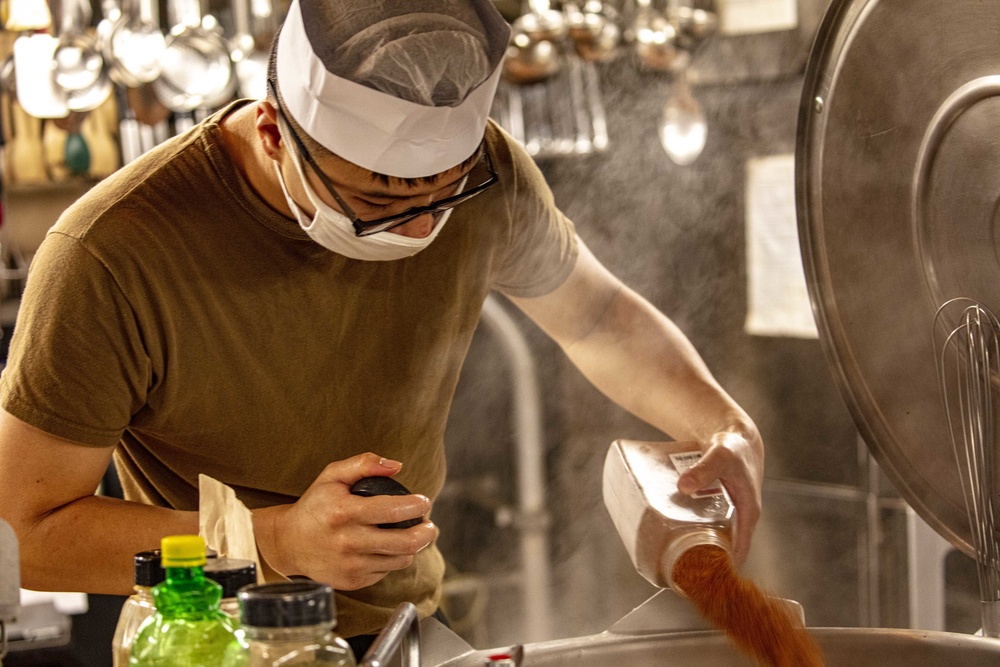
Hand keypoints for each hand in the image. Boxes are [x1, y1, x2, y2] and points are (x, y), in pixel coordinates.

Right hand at [254, 453, 437, 589]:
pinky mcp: (352, 581)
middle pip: (405, 542)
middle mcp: (349, 541)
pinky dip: (392, 559)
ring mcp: (351, 565)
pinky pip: (386, 571)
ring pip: (401, 559)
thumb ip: (364, 464)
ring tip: (412, 535)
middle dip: (427, 532)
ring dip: (413, 547)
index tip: (423, 502)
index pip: (393, 510)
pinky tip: (386, 547)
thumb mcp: (332, 476)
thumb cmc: (315, 506)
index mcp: (344, 512)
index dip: (416, 506)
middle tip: (429, 525)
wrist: (288, 543)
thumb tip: (397, 466)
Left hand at [676, 427, 763, 564]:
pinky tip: (673, 537)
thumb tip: (684, 487)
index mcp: (748, 514)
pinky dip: (694, 533)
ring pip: (714, 539)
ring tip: (672, 560)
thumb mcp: (721, 457)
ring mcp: (729, 515)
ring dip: (697, 549)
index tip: (703, 580)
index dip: (724, 567)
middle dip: (705, 562)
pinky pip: (707, 527)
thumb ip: (704, 469)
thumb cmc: (735, 449)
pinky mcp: (718, 509)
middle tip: (680, 573)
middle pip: (724, 549)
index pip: (739, 551)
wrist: (736, 438)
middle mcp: (740, 518)